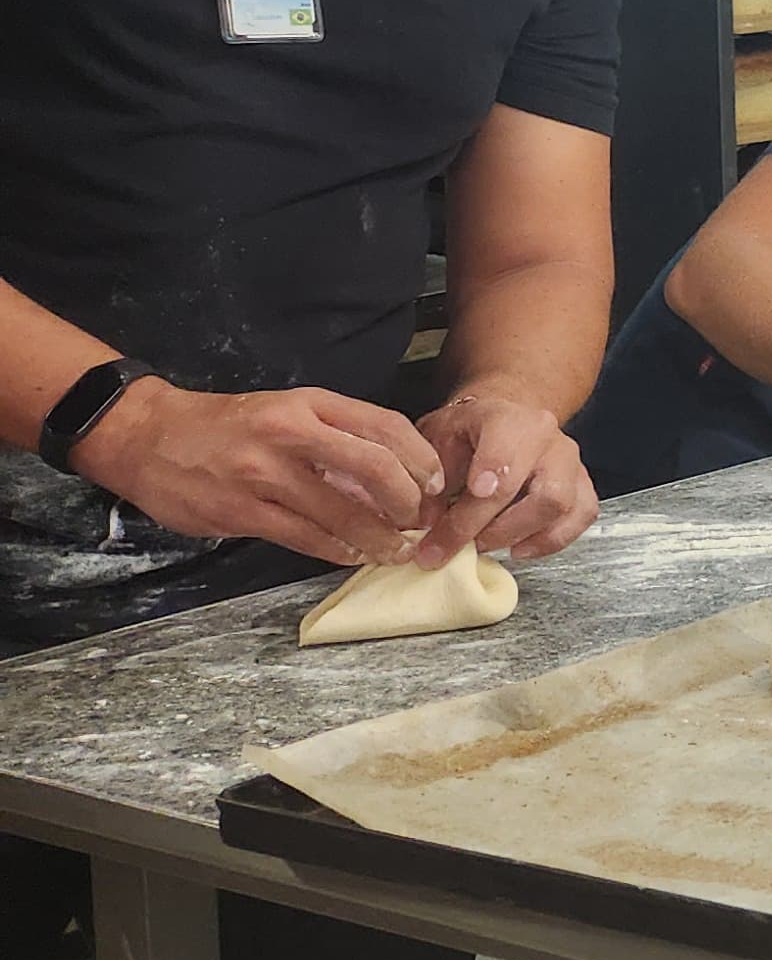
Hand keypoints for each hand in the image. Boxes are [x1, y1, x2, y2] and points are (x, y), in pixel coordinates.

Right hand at [68, 379, 443, 566]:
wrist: (146, 435)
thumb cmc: (227, 426)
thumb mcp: (285, 412)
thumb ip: (334, 439)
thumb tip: (390, 481)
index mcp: (309, 404)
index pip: (385, 425)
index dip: (420, 459)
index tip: (436, 484)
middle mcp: (291, 432)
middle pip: (375, 467)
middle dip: (408, 501)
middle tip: (421, 522)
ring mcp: (264, 472)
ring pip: (343, 511)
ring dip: (379, 537)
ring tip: (396, 551)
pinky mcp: (240, 510)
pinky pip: (305, 536)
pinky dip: (337, 550)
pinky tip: (352, 555)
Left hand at [413, 390, 597, 563]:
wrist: (499, 423)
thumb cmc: (463, 434)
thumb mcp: (434, 442)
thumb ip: (431, 480)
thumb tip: (427, 524)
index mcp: (508, 419)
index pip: (507, 455)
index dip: (493, 480)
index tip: (473, 497)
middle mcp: (549, 440)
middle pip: (544, 493)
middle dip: (499, 528)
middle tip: (459, 547)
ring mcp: (571, 464)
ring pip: (564, 509)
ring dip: (522, 537)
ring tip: (484, 546)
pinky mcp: (582, 486)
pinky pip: (581, 518)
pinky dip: (550, 541)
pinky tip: (518, 548)